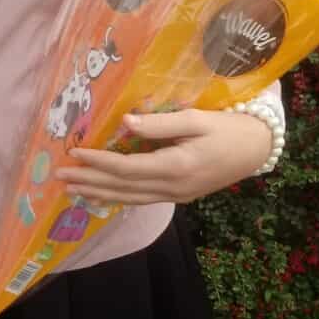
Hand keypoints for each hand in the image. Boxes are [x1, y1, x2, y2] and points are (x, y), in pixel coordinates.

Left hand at [54, 109, 272, 207]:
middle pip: (122, 188)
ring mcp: (176, 195)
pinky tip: (102, 194)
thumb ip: (160, 123)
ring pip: (129, 198)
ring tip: (73, 189)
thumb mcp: (196, 119)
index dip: (98, 162)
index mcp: (176, 167)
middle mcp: (173, 187)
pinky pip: (141, 199)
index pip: (126, 168)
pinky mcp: (179, 196)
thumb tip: (125, 122)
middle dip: (89, 182)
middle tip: (59, 178)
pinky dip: (118, 197)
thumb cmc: (229, 128)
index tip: (74, 154)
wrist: (259, 149)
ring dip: (99, 193)